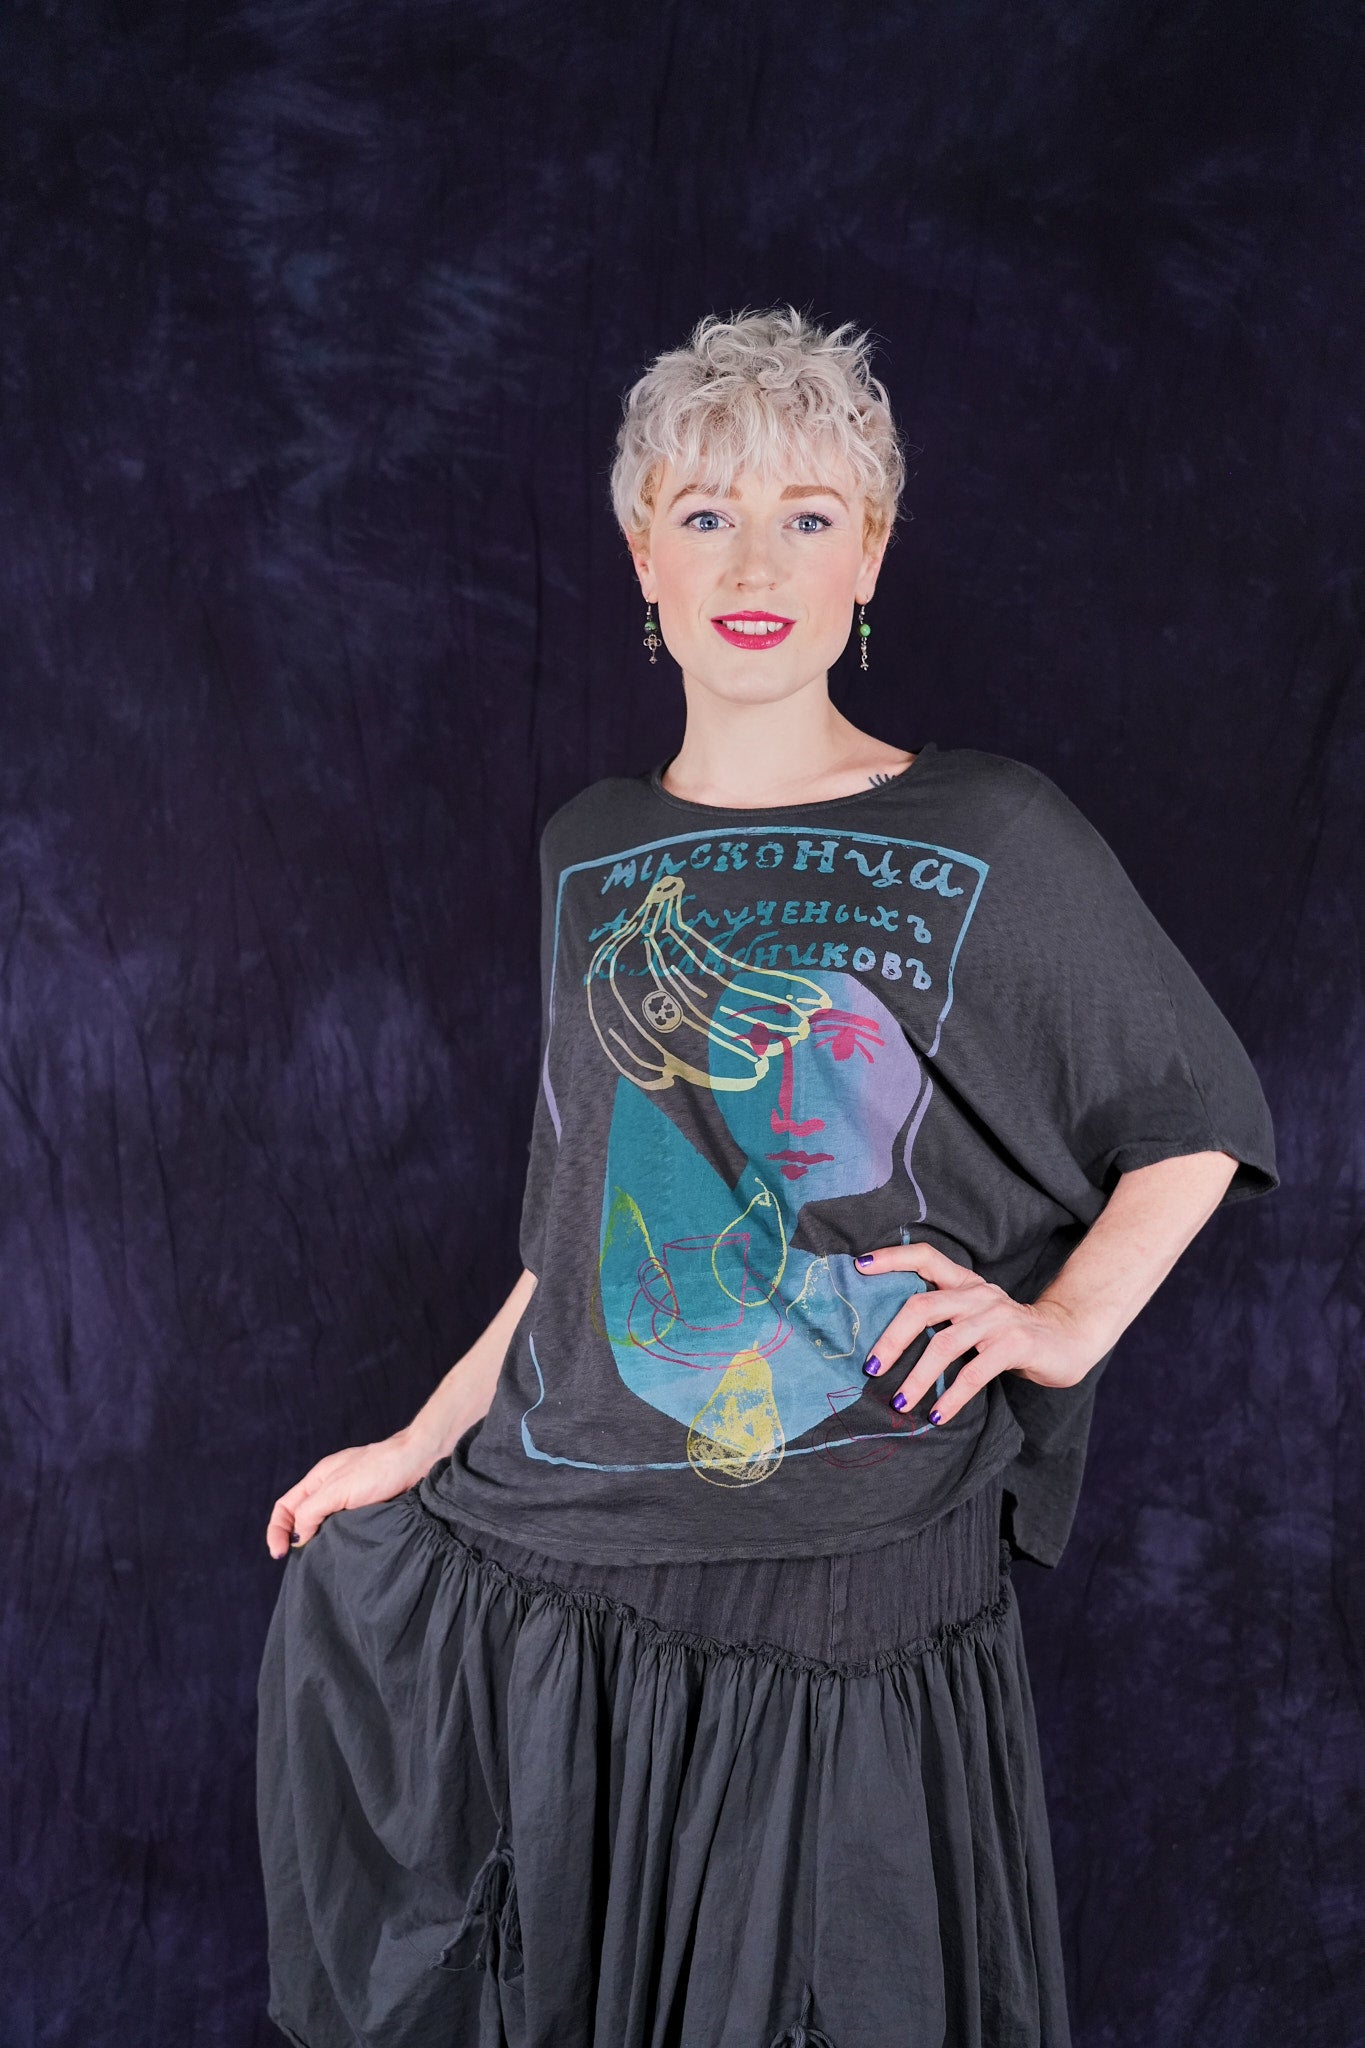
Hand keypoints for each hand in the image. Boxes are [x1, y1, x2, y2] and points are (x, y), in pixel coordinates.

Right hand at [265, 1426, 439, 1558]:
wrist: (421, 1461)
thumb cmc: (381, 1468)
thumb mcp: (338, 1489)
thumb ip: (312, 1511)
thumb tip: (298, 1537)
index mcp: (318, 1480)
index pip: (285, 1508)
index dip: (277, 1531)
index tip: (280, 1554)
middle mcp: (331, 1490)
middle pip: (302, 1519)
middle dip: (296, 1541)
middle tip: (301, 1564)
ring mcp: (350, 1501)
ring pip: (324, 1528)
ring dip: (319, 1545)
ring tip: (322, 1563)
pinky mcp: (369, 1511)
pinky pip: (347, 1531)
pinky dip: (341, 1544)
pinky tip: (345, 1555)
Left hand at [854, 1240, 1103, 1426]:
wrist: (1070, 1339)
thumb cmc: (1011, 1333)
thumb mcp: (977, 1316)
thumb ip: (945, 1316)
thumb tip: (889, 1342)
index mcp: (966, 1283)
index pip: (926, 1257)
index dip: (893, 1258)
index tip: (860, 1266)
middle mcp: (979, 1295)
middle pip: (923, 1306)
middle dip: (891, 1339)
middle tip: (870, 1368)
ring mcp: (999, 1318)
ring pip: (944, 1343)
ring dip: (917, 1378)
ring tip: (899, 1403)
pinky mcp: (1016, 1344)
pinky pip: (975, 1373)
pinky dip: (952, 1397)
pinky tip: (937, 1416)